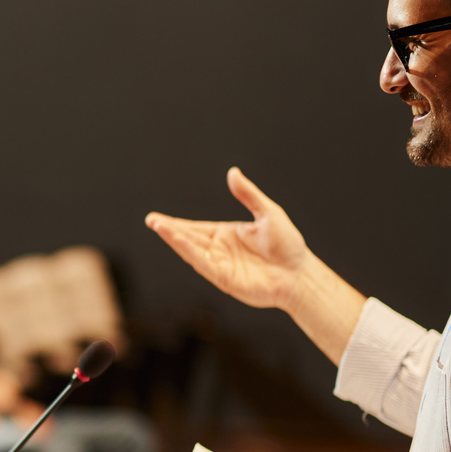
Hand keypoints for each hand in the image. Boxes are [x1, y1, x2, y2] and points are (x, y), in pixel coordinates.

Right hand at [146, 168, 314, 312]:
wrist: (299, 273)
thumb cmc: (288, 245)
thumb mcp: (268, 213)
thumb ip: (248, 195)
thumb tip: (233, 173)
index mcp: (226, 235)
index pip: (195, 228)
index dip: (176, 224)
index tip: (157, 219)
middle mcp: (219, 251)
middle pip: (188, 239)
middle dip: (169, 230)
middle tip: (151, 220)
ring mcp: (220, 265)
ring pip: (191, 251)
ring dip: (174, 240)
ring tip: (159, 226)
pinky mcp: (225, 279)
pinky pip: (202, 264)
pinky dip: (188, 252)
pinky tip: (177, 241)